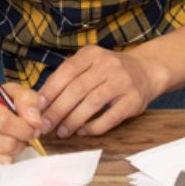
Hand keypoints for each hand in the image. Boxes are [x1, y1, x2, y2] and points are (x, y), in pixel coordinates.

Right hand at [0, 83, 43, 180]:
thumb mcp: (10, 93)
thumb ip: (27, 100)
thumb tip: (35, 121)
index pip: (2, 120)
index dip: (24, 128)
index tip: (32, 128)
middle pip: (5, 144)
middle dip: (19, 141)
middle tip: (18, 136)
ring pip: (0, 162)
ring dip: (10, 155)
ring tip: (5, 144)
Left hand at [37, 46, 166, 138]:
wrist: (146, 70)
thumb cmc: (109, 71)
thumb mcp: (90, 63)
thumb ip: (69, 77)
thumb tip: (42, 101)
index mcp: (92, 54)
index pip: (67, 71)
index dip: (50, 90)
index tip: (38, 107)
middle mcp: (108, 65)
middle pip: (77, 89)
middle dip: (57, 110)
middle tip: (45, 125)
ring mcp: (122, 82)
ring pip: (92, 103)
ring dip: (73, 120)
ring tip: (61, 132)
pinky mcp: (133, 100)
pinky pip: (110, 117)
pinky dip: (94, 127)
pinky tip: (83, 131)